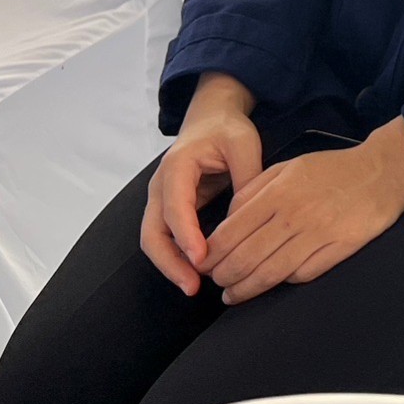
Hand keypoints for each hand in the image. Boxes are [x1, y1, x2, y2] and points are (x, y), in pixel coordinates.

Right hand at [140, 73, 262, 295]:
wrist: (211, 117)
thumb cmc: (227, 129)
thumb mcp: (244, 144)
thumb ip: (247, 177)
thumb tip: (250, 218)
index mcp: (178, 166)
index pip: (175, 206)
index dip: (186, 235)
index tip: (201, 258)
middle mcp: (161, 185)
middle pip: (152, 232)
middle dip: (169, 262)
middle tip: (192, 286)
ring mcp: (161, 199)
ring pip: (155, 240)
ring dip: (171, 265)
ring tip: (194, 286)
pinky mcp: (170, 209)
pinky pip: (166, 238)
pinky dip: (177, 257)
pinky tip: (197, 272)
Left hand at [200, 116, 403, 304]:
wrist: (381, 171)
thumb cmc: (332, 169)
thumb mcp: (287, 167)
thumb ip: (254, 190)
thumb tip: (227, 219)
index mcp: (278, 193)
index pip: (232, 231)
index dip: (212, 253)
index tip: (203, 263)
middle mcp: (295, 216)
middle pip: (247, 257)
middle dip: (223, 276)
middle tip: (216, 282)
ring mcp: (318, 235)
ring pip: (270, 272)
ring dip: (245, 289)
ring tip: (232, 295)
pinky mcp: (339, 249)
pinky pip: (303, 274)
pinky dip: (282, 283)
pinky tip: (271, 285)